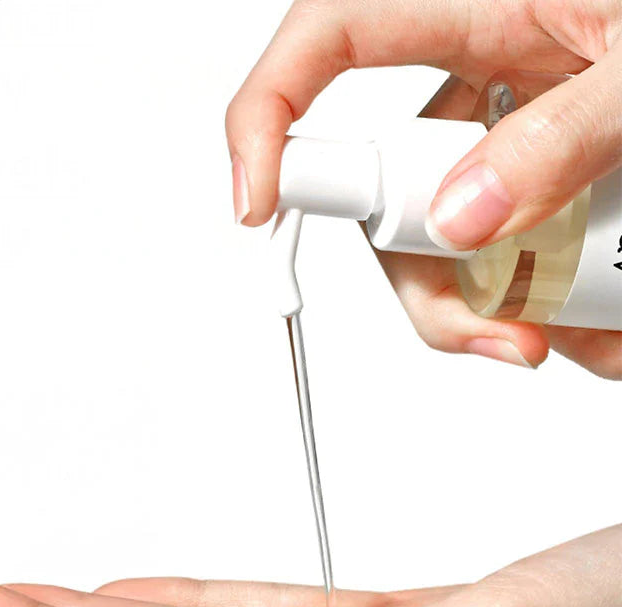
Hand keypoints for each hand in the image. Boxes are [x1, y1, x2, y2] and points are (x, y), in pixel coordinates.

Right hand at [226, 1, 621, 377]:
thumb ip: (565, 136)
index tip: (256, 209)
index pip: (320, 49)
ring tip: (587, 336)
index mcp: (473, 1)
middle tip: (499, 331)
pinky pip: (507, 249)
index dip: (265, 124)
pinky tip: (602, 319)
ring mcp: (506, 131)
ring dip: (501, 308)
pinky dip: (547, 298)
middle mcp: (476, 70)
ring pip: (444, 243)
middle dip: (430, 284)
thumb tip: (466, 221)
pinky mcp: (541, 174)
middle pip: (385, 193)